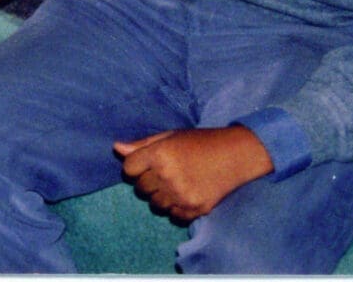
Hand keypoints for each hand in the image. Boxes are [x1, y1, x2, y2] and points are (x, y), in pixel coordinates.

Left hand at [114, 126, 273, 223]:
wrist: (236, 155)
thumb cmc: (201, 142)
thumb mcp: (171, 136)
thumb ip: (142, 145)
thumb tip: (116, 148)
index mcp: (160, 154)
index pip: (128, 168)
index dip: (136, 165)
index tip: (147, 162)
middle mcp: (168, 176)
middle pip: (140, 188)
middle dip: (148, 180)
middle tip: (167, 171)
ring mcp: (181, 195)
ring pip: (154, 204)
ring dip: (161, 196)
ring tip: (177, 183)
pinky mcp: (194, 209)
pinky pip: (172, 215)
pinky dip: (176, 208)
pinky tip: (186, 194)